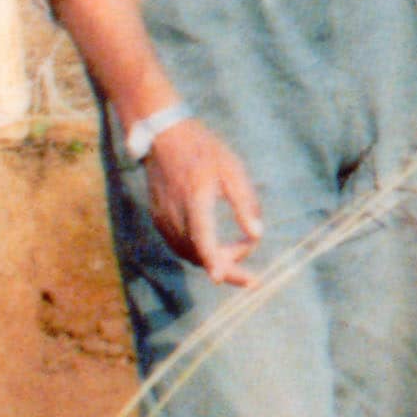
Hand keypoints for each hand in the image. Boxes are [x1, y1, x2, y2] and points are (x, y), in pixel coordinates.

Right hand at [146, 115, 267, 284]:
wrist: (164, 137)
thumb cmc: (205, 150)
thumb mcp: (233, 170)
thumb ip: (246, 203)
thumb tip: (258, 234)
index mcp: (196, 199)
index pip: (203, 239)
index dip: (213, 262)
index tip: (220, 279)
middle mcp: (175, 213)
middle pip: (198, 255)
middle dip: (226, 264)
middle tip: (250, 258)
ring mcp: (163, 219)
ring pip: (188, 254)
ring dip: (212, 260)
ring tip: (237, 249)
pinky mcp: (158, 220)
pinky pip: (179, 247)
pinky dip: (198, 253)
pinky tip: (214, 245)